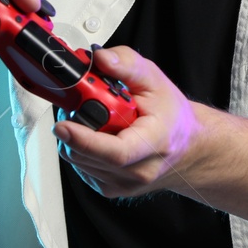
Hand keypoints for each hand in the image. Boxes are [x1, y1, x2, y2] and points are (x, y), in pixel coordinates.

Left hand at [52, 45, 207, 199]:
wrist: (185, 146)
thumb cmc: (171, 116)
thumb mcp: (155, 80)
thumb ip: (127, 64)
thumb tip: (101, 58)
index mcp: (154, 144)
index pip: (115, 152)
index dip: (84, 139)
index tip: (62, 125)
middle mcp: (138, 171)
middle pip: (87, 154)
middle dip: (73, 126)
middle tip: (78, 103)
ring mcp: (123, 184)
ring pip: (77, 160)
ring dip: (74, 136)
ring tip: (93, 117)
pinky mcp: (110, 189)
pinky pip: (80, 167)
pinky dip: (79, 147)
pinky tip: (96, 134)